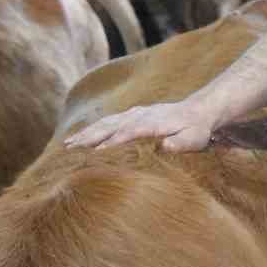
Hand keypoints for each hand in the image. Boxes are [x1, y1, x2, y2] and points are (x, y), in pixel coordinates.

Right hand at [63, 99, 216, 151]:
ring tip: (67, 145)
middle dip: (89, 138)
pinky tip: (80, 137)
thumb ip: (182, 142)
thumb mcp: (195, 138)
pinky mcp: (132, 115)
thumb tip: (166, 145)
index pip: (127, 133)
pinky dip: (92, 128)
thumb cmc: (197, 129)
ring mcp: (133, 114)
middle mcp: (138, 115)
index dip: (112, 144)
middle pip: (109, 126)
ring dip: (86, 133)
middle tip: (70, 150)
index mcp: (151, 122)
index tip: (96, 155)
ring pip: (105, 123)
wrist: (199, 110)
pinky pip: (108, 121)